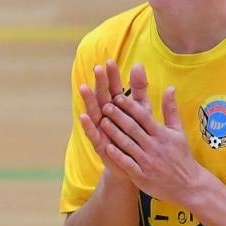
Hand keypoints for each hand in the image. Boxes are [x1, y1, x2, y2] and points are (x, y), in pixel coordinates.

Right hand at [78, 60, 145, 179]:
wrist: (136, 164)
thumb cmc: (138, 135)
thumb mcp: (142, 110)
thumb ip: (139, 89)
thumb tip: (138, 64)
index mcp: (117, 107)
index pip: (114, 88)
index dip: (112, 76)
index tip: (110, 61)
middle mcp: (106, 116)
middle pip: (102, 96)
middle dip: (100, 83)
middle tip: (97, 68)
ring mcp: (101, 129)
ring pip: (94, 112)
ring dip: (88, 100)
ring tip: (83, 87)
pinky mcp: (99, 144)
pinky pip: (92, 133)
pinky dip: (88, 125)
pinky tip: (83, 116)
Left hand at [97, 76, 208, 205]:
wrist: (188, 185)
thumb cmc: (181, 155)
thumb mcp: (178, 131)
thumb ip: (171, 109)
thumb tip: (169, 87)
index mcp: (162, 134)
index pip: (144, 117)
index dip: (130, 106)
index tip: (118, 97)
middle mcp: (154, 146)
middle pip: (133, 128)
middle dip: (118, 116)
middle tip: (105, 105)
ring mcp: (148, 161)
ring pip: (128, 144)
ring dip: (114, 133)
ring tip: (101, 121)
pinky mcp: (142, 176)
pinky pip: (128, 164)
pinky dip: (118, 156)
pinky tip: (107, 147)